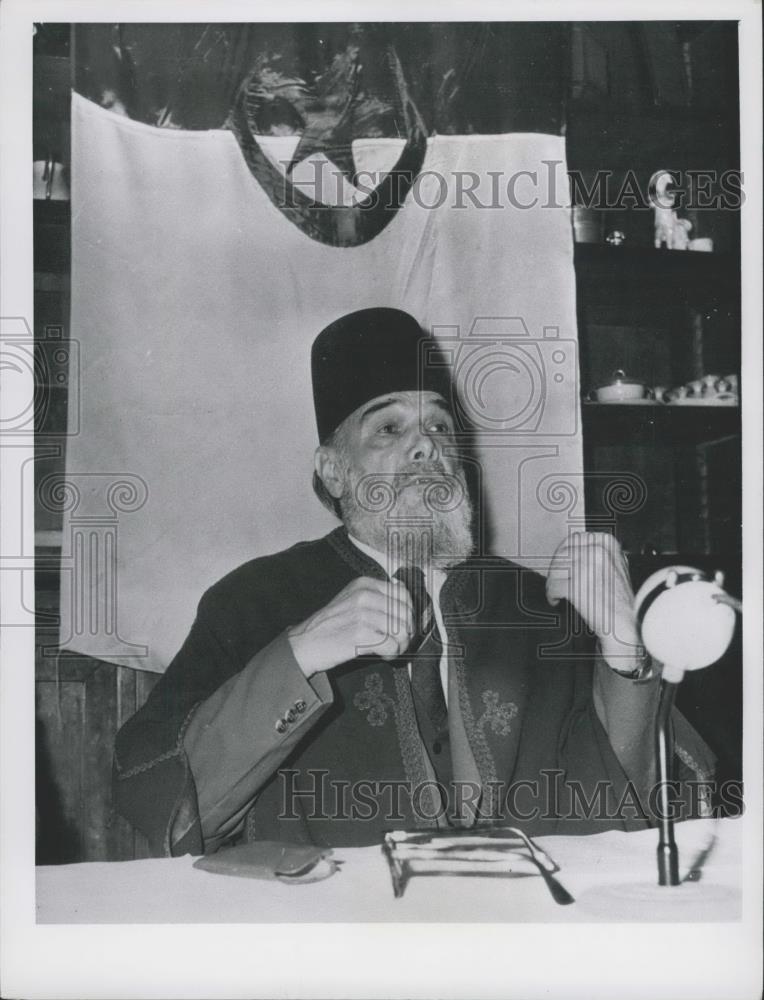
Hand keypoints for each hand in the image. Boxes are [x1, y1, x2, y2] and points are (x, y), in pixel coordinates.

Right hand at [287, 577, 413, 677]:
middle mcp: (364, 595)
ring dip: (401, 644)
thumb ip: (377, 596)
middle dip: (407, 631)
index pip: (403, 595)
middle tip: (399, 642)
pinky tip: (384, 655)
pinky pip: (392, 645)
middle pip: (406, 613)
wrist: (305, 642)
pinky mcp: (359, 634)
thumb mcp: (352, 599)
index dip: (409, 613)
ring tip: (391, 650)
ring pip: (402, 630)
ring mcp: (361, 614)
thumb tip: (404, 594)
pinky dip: (392, 653)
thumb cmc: (330, 625)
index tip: (404, 626)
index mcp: (364, 584)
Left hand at [546, 532, 645, 671]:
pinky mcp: (576, 585)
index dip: (563, 553)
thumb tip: (571, 551)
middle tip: (556, 581)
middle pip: (561, 555)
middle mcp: (596, 552)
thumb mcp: (614, 565)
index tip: (560, 563)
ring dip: (552, 583)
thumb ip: (595, 553)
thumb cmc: (620, 599)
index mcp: (606, 543)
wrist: (626, 623)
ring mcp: (586, 568)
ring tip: (557, 593)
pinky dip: (552, 595)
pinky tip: (557, 600)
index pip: (573, 540)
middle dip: (555, 569)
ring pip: (555, 570)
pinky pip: (553, 586)